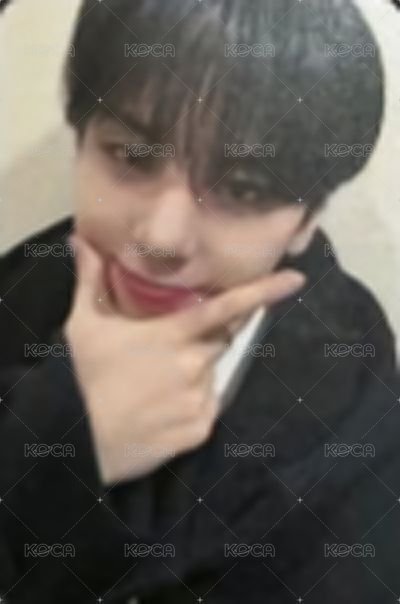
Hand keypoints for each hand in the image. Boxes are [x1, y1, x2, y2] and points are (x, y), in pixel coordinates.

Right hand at [64, 235, 305, 484]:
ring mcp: (199, 400)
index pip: (225, 308)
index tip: (295, 279)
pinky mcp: (199, 430)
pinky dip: (191, 406)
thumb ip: (91, 279)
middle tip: (165, 354)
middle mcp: (194, 365)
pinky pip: (205, 410)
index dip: (262, 292)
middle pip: (219, 343)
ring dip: (194, 375)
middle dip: (203, 341)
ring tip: (154, 388)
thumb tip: (81, 239)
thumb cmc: (81, 377)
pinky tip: (159, 411)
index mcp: (173, 335)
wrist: (76, 440)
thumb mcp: (84, 324)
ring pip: (210, 377)